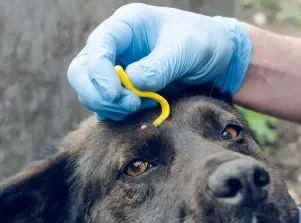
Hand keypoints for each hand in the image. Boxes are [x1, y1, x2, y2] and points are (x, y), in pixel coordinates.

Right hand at [67, 3, 250, 120]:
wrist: (214, 58)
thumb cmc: (202, 43)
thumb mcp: (186, 49)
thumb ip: (159, 66)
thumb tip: (132, 84)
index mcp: (126, 26)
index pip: (96, 47)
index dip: (99, 74)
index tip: (118, 95)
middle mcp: (115, 47)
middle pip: (81, 72)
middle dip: (99, 94)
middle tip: (130, 105)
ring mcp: (117, 69)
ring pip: (90, 91)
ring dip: (108, 106)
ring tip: (137, 107)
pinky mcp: (123, 89)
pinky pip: (105, 104)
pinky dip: (113, 113)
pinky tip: (134, 113)